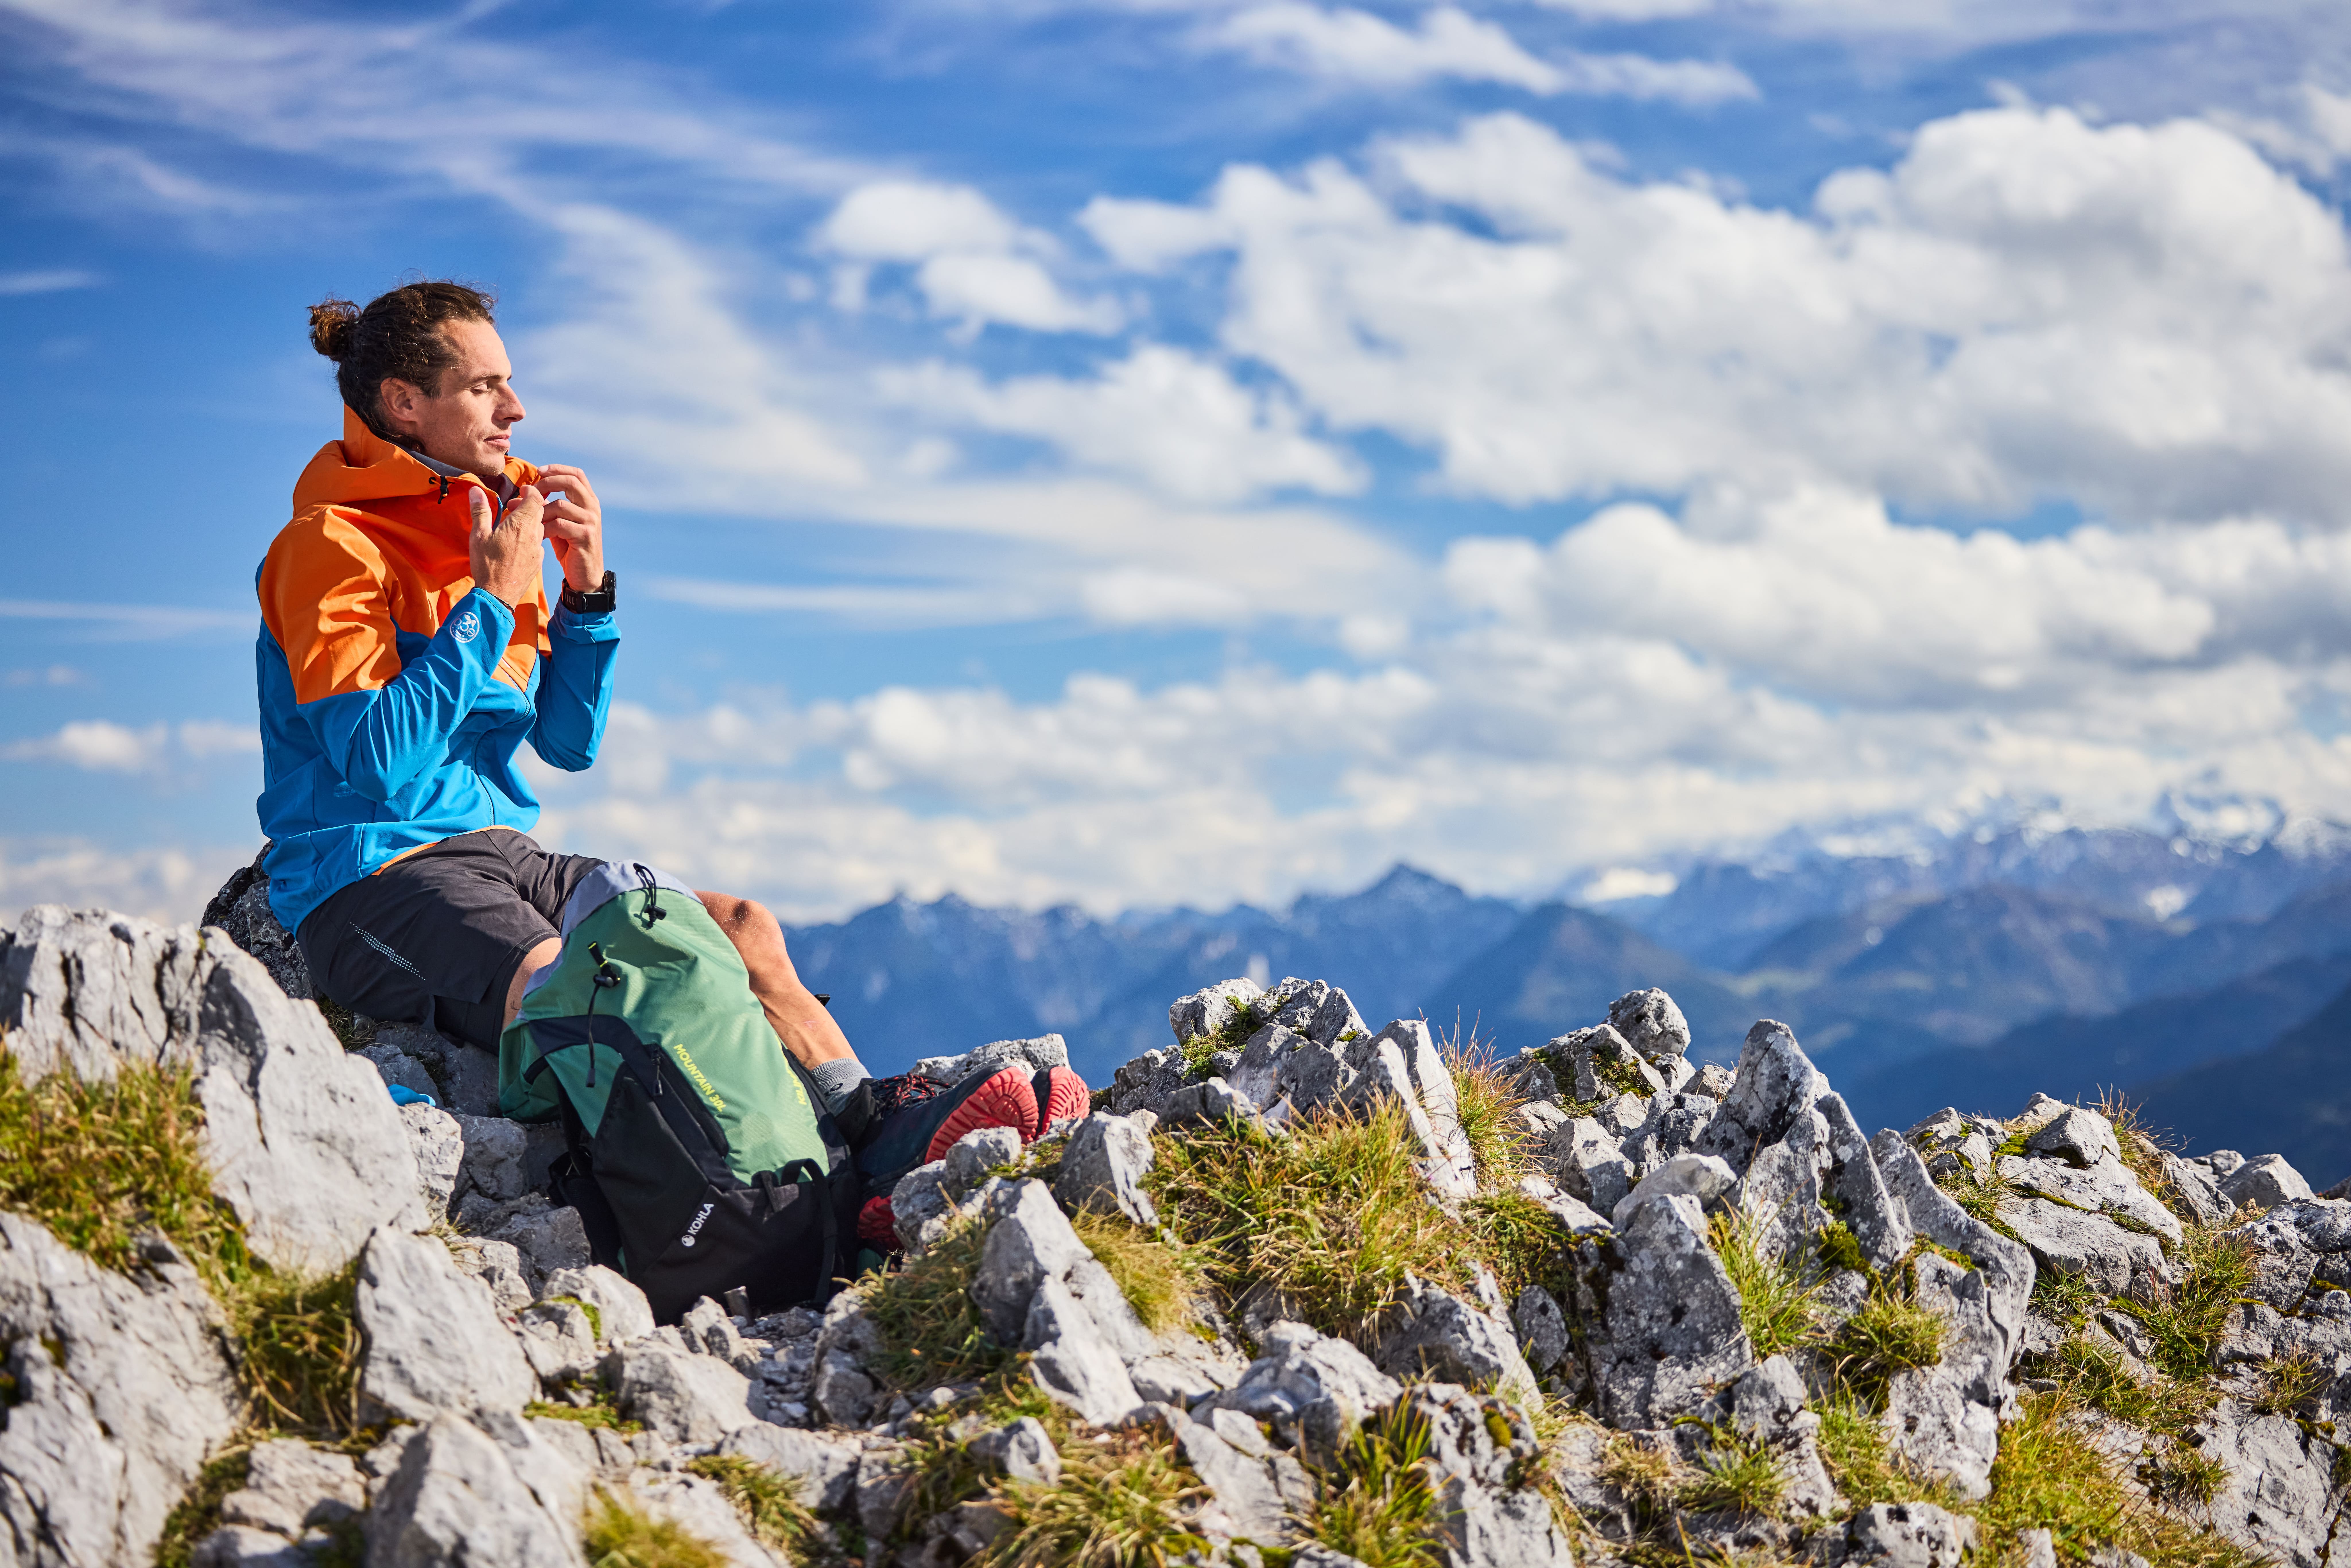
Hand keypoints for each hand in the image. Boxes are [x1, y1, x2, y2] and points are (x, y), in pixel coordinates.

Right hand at [467, 485, 546, 608]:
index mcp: (521, 524)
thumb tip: (475, 490)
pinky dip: (531, 537)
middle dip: (529, 504)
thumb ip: (480, 511)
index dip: (530, 490)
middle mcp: (534, 534)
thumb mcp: (478, 536)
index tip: (521, 490)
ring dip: (530, 521)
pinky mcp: (538, 561)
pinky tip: (518, 543)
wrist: (498, 595)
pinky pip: (539, 542)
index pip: (536, 498)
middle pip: (540, 511)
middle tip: (513, 506)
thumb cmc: (486, 565)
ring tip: (513, 524)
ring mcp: (538, 549)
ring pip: (540, 526)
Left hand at [533, 464, 604, 591]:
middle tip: (530, 492)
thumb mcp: (556, 523)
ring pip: (561, 505)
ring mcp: (591, 522)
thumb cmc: (569, 548)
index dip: (558, 469)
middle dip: (547, 484)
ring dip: (540, 512)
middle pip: (571, 482)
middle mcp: (593, 508)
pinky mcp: (586, 536)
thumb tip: (520, 492)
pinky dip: (544, 528)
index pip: (577, 475)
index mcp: (588, 501)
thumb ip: (544, 507)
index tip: (539, 471)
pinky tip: (537, 536)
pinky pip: (559, 524)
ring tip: (529, 522)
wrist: (584, 576)